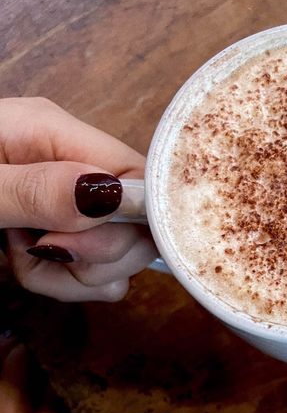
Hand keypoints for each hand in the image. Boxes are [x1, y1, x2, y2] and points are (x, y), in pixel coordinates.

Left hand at [0, 97, 156, 301]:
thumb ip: (33, 190)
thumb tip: (110, 195)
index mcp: (51, 131)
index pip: (139, 176)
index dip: (130, 222)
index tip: (78, 247)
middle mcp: (71, 163)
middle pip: (137, 222)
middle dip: (96, 256)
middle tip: (40, 252)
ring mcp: (67, 198)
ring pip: (116, 254)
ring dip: (73, 275)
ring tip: (20, 256)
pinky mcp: (61, 228)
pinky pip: (93, 270)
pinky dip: (64, 281)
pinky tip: (25, 263)